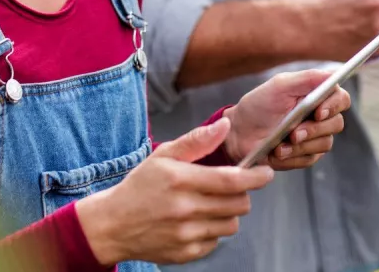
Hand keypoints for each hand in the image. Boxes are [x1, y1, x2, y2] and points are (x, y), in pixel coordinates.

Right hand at [74, 118, 273, 265]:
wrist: (112, 224)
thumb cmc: (140, 186)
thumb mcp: (163, 155)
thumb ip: (197, 141)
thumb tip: (225, 125)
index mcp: (180, 180)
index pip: (231, 180)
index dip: (256, 177)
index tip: (266, 172)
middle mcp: (184, 209)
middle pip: (238, 204)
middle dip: (242, 193)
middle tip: (230, 186)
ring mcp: (186, 235)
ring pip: (232, 224)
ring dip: (229, 212)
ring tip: (210, 203)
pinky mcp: (186, 253)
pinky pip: (216, 241)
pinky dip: (213, 230)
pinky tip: (196, 220)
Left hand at [222, 69, 351, 169]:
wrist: (239, 133)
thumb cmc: (258, 106)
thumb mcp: (279, 86)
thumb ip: (307, 78)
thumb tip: (334, 73)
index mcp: (316, 95)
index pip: (341, 99)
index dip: (334, 105)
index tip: (317, 112)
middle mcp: (319, 116)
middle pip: (337, 123)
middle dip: (313, 129)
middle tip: (293, 133)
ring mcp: (314, 137)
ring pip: (325, 144)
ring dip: (301, 145)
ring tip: (279, 144)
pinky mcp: (306, 155)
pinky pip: (310, 159)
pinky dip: (293, 156)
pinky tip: (278, 152)